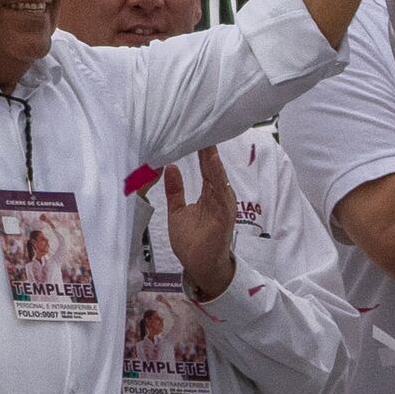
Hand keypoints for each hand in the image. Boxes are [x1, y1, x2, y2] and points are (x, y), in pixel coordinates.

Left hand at [167, 145, 239, 302]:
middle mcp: (218, 197)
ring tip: (208, 140)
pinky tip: (212, 163)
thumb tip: (170, 168)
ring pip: (218, 177)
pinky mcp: (224, 215)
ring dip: (213, 159)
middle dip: (208, 149)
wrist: (200, 267)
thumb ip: (175, 190)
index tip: (194, 133)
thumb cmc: (192, 242)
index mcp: (208, 195)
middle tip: (202, 126)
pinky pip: (220, 192)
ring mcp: (223, 205)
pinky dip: (217, 177)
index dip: (201, 152)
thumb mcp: (178, 212)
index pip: (206, 169)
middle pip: (213, 168)